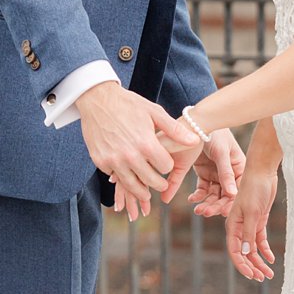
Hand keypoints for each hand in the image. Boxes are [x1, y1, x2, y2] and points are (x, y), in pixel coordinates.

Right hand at [78, 82, 182, 220]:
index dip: (167, 165)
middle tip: (161, 184)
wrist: (98, 100)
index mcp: (146, 144)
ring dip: (141, 191)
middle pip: (151, 181)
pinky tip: (126, 175)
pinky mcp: (101, 161)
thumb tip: (195, 140)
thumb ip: (175, 130)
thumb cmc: (128, 104)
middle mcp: (130, 156)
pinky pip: (114, 177)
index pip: (165, 167)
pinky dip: (121, 178)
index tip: (165, 163)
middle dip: (158, 184)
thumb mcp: (154, 112)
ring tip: (146, 193)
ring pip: (132, 186)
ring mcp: (114, 160)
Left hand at [186, 128, 243, 218]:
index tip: (222, 212)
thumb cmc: (215, 133)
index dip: (231, 202)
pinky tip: (192, 199)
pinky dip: (198, 195)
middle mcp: (230, 174)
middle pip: (225, 195)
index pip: (237, 189)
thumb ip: (226, 174)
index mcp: (240, 169)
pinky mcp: (205, 174)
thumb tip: (233, 195)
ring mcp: (217, 174)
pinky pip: (202, 189)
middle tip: (205, 212)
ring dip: (206, 202)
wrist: (197, 122)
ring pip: (213, 195)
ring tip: (198, 209)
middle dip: (216, 205)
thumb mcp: (221, 153)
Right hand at [225, 162, 278, 281]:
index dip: (242, 265)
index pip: (235, 251)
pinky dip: (265, 250)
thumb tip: (246, 253)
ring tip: (269, 274)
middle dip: (252, 266)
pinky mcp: (259, 221)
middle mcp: (239, 228)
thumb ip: (249, 233)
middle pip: (244, 253)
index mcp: (233, 226)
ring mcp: (249, 225)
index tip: (251, 276)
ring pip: (253, 249)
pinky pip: (260, 240)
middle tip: (262, 278)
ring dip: (260, 261)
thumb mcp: (253, 212)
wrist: (263, 173)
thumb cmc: (254, 189)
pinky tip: (271, 259)